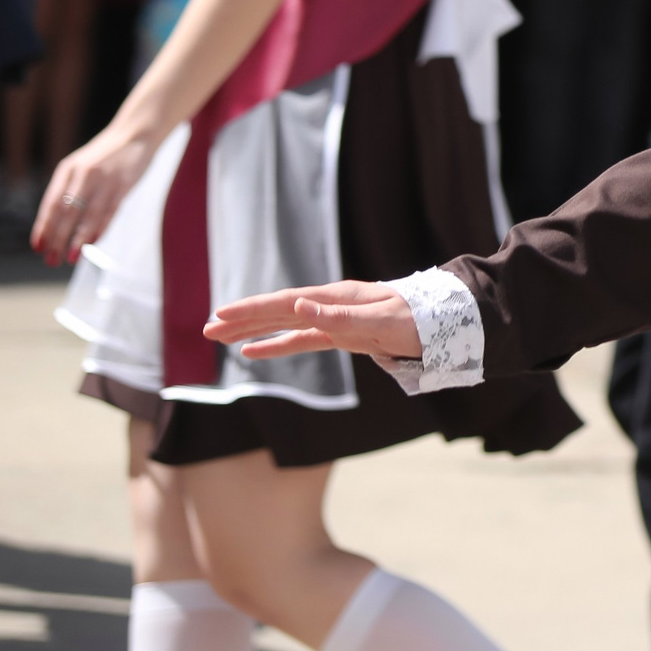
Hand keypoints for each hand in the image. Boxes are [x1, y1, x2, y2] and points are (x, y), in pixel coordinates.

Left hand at [32, 128, 159, 266]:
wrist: (136, 133)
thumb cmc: (107, 155)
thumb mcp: (81, 166)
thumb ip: (70, 189)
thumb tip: (57, 223)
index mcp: (68, 169)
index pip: (51, 203)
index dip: (43, 227)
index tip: (38, 247)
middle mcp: (84, 174)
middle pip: (67, 212)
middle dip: (57, 238)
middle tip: (51, 260)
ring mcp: (105, 179)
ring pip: (88, 215)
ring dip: (78, 239)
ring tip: (70, 257)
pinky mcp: (125, 184)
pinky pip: (110, 211)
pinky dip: (100, 229)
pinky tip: (93, 243)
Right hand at [206, 280, 421, 364]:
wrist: (444, 323)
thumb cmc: (417, 320)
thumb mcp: (381, 321)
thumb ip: (341, 317)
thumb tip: (301, 306)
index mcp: (338, 298)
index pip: (286, 302)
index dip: (253, 310)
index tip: (222, 315)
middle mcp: (331, 305)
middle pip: (278, 311)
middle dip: (243, 319)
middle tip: (207, 328)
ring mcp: (335, 319)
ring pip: (284, 324)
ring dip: (252, 331)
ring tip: (219, 338)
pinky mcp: (341, 335)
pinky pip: (301, 340)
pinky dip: (276, 345)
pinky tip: (253, 352)